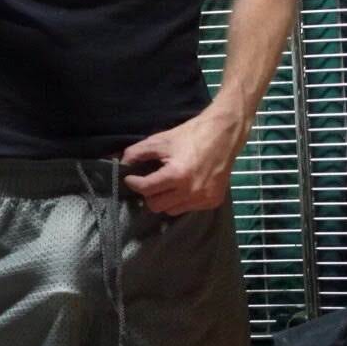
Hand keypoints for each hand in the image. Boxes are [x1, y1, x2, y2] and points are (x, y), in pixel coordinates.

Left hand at [121, 104, 250, 214]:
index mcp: (177, 175)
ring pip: (172, 211)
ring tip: (167, 184)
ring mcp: (203, 199)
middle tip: (149, 182)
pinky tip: (184, 186)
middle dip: (148, 194)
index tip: (130, 178)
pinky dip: (182, 200)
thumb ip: (139, 152)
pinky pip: (189, 208)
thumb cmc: (191, 134)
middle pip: (156, 206)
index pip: (147, 189)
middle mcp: (190, 191)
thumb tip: (122, 162)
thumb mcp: (162, 140)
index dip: (134, 183)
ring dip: (165, 200)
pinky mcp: (213, 202)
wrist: (224, 134)